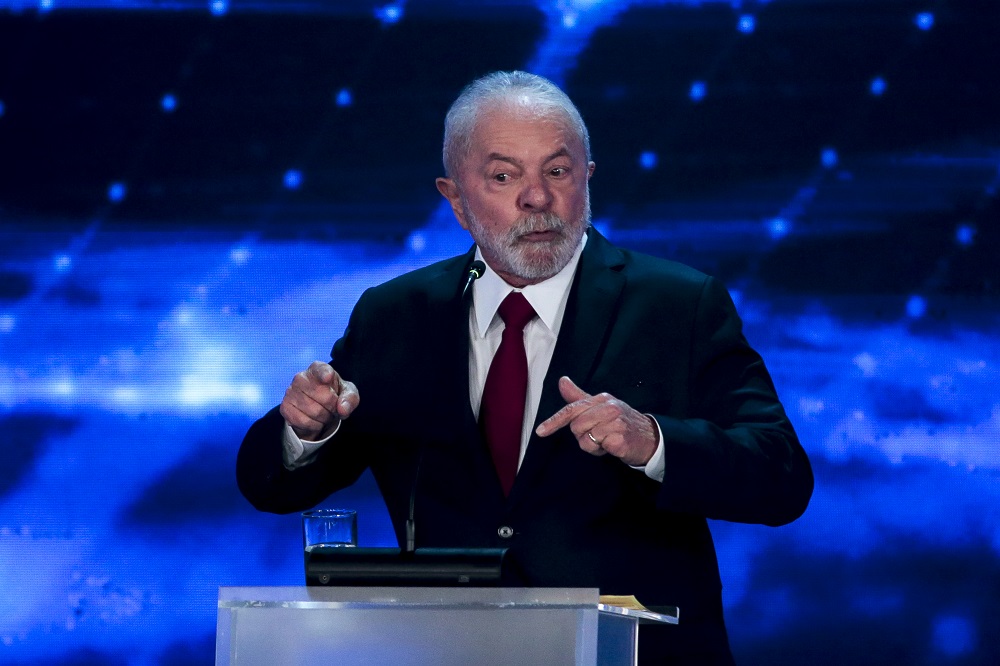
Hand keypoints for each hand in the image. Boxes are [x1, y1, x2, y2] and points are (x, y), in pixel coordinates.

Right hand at [279, 361, 359, 440]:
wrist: (317, 407)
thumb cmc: (335, 395)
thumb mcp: (348, 394)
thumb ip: (350, 399)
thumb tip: (342, 409)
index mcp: (318, 369)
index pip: (321, 370)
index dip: (325, 374)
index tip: (328, 378)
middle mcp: (301, 377)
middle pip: (325, 397)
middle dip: (333, 407)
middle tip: (332, 407)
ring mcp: (290, 392)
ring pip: (314, 412)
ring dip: (324, 418)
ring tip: (324, 413)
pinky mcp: (285, 407)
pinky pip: (304, 421)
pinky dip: (314, 425)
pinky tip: (315, 420)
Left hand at [535, 376, 656, 465]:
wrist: (651, 438)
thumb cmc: (622, 423)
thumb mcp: (601, 407)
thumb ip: (579, 396)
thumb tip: (562, 381)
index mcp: (601, 399)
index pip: (572, 409)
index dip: (554, 421)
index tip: (541, 431)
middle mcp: (609, 408)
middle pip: (576, 427)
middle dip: (583, 435)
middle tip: (598, 435)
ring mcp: (616, 423)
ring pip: (585, 439)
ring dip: (592, 445)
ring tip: (606, 440)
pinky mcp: (620, 439)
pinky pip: (597, 448)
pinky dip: (602, 451)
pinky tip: (612, 447)